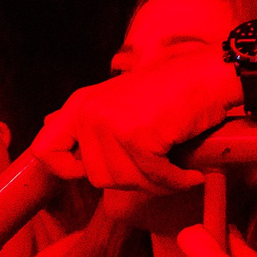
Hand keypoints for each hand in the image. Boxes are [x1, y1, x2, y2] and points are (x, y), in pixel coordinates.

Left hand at [28, 57, 237, 191]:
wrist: (211, 74)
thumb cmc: (174, 89)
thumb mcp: (119, 101)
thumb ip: (89, 121)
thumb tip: (50, 141)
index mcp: (80, 105)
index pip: (44, 151)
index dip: (64, 170)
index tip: (90, 173)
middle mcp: (89, 113)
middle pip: (96, 177)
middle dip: (131, 179)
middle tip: (157, 168)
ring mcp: (111, 124)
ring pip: (124, 181)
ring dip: (156, 183)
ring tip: (177, 169)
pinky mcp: (138, 137)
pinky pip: (153, 178)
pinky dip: (176, 181)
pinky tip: (190, 175)